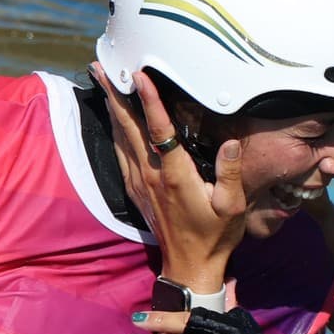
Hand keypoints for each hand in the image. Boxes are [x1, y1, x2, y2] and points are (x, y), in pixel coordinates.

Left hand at [91, 62, 246, 286]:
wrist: (190, 266)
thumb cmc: (215, 236)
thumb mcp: (232, 206)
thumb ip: (230, 173)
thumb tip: (231, 142)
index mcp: (175, 175)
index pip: (160, 129)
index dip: (150, 100)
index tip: (140, 75)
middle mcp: (152, 175)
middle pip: (128, 127)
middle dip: (114, 94)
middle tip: (100, 66)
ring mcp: (140, 182)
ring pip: (120, 137)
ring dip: (110, 108)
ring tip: (101, 82)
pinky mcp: (136, 190)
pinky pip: (120, 153)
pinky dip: (114, 130)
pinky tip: (112, 119)